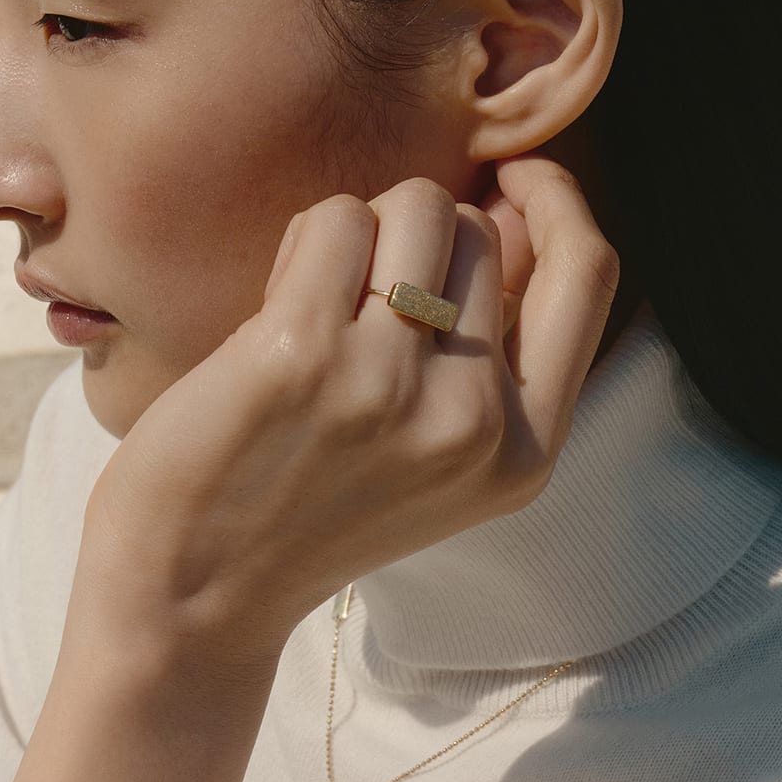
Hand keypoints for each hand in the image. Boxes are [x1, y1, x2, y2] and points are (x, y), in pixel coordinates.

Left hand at [70, 154, 620, 679]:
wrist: (194, 603)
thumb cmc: (305, 513)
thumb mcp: (439, 460)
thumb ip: (487, 355)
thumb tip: (503, 209)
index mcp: (524, 453)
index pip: (587, 274)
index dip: (556, 200)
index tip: (509, 178)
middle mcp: (473, 419)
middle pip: (476, 229)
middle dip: (412, 236)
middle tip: (352, 310)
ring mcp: (391, 384)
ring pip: (412, 208)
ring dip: (356, 233)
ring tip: (312, 313)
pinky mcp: (304, 353)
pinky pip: (333, 222)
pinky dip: (301, 245)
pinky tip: (272, 318)